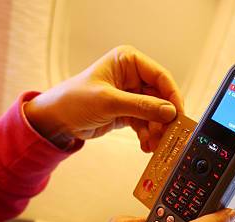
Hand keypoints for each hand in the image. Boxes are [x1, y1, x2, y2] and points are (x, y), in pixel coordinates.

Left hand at [24, 45, 183, 151]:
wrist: (56, 120)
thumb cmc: (74, 100)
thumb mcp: (109, 102)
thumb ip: (142, 106)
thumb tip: (169, 111)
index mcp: (128, 61)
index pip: (160, 76)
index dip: (172, 96)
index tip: (178, 115)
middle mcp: (133, 76)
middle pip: (161, 97)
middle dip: (164, 118)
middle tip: (168, 135)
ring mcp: (132, 95)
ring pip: (155, 113)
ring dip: (157, 130)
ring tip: (154, 144)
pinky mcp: (128, 111)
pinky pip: (146, 123)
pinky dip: (148, 135)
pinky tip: (146, 145)